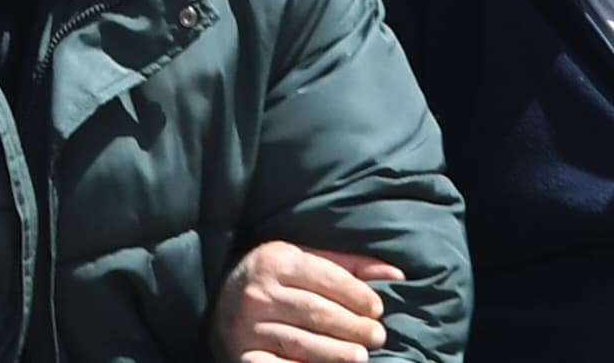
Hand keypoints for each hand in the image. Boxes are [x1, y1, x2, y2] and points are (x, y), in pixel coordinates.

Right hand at [211, 242, 399, 362]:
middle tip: (377, 336)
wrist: (217, 300)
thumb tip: (396, 276)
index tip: (378, 309)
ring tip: (361, 356)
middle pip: (316, 312)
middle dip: (352, 327)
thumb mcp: (305, 260)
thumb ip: (349, 266)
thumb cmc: (273, 278)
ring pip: (301, 342)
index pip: (326, 279)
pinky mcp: (242, 357)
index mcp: (276, 260)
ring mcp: (246, 327)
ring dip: (336, 353)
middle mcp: (258, 292)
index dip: (357, 295)